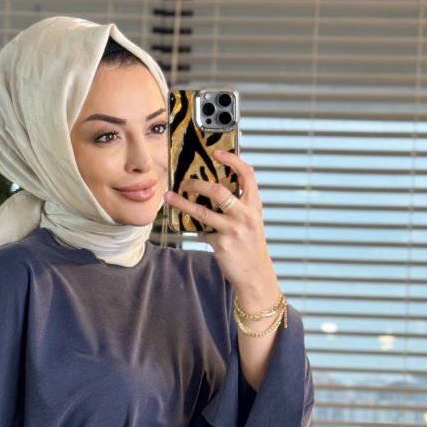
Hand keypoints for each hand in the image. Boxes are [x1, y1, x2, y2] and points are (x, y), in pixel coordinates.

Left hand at [163, 148, 275, 293]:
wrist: (255, 274)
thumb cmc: (250, 245)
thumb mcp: (250, 222)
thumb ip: (237, 206)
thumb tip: (209, 192)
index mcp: (255, 205)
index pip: (247, 175)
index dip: (233, 160)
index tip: (217, 153)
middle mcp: (246, 215)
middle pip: (218, 190)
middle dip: (197, 183)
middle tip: (184, 182)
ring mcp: (233, 229)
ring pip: (202, 211)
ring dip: (182, 203)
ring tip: (170, 197)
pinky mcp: (221, 243)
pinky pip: (201, 231)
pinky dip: (196, 230)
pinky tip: (193, 229)